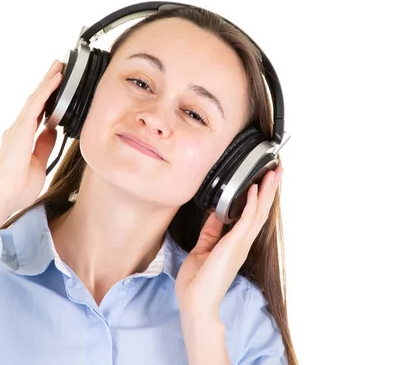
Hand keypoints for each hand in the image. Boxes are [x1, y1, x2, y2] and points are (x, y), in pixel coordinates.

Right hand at [0, 60, 63, 218]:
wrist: (2, 196)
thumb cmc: (16, 188)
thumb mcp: (38, 163)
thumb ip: (44, 145)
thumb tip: (52, 131)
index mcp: (21, 139)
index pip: (37, 113)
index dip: (47, 99)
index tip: (56, 87)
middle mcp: (17, 130)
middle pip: (35, 101)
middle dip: (47, 84)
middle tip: (58, 68)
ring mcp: (17, 128)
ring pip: (36, 98)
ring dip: (48, 81)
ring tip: (59, 66)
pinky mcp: (20, 129)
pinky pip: (36, 105)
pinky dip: (47, 91)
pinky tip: (56, 79)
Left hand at [175, 166, 283, 318]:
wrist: (196, 304)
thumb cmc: (197, 283)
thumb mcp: (202, 250)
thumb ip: (210, 232)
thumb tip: (215, 215)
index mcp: (234, 244)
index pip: (250, 216)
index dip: (258, 198)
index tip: (263, 181)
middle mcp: (241, 243)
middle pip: (260, 211)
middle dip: (269, 190)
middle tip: (278, 171)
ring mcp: (239, 245)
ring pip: (258, 213)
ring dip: (265, 192)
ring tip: (273, 174)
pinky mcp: (233, 246)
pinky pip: (245, 221)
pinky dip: (250, 204)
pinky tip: (253, 189)